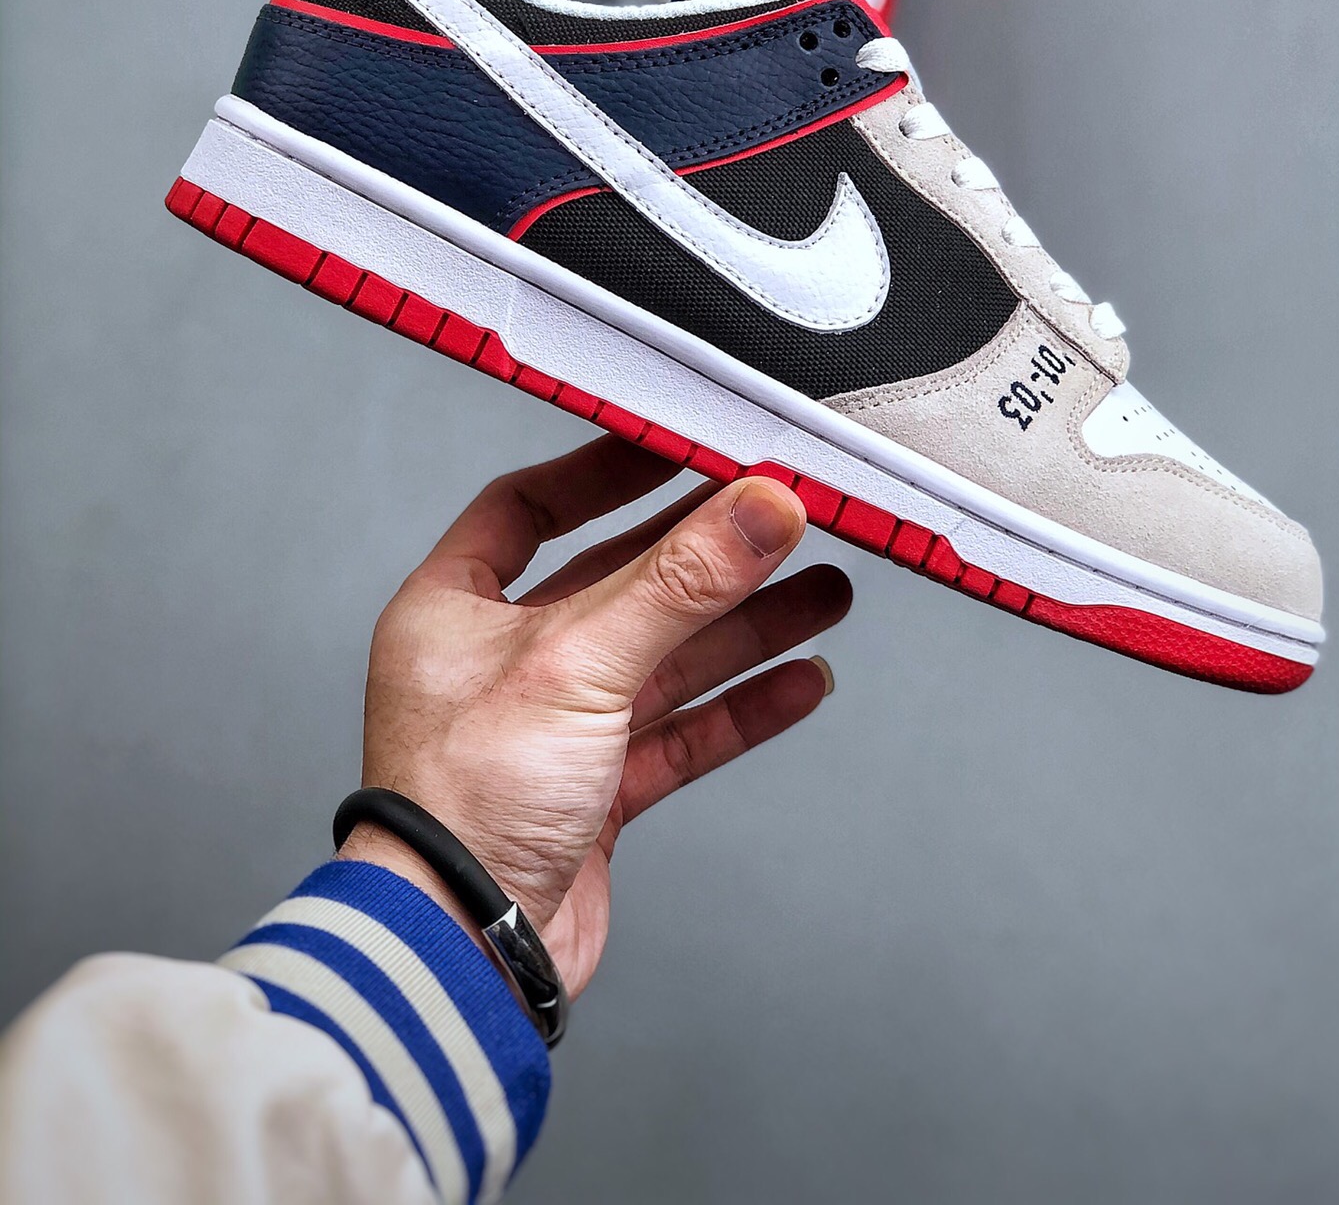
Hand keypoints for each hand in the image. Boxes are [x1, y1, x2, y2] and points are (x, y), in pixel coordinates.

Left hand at [340, 435, 849, 995]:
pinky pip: (679, 732)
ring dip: (743, 627)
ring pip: (662, 658)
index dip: (603, 473)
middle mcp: (498, 663)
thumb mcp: (579, 661)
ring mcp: (549, 730)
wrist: (459, 954)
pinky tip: (800, 681)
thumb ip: (681, 581)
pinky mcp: (593, 795)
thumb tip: (760, 506)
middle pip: (618, 582)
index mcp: (453, 610)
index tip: (676, 446)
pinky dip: (739, 707)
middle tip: (784, 521)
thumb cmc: (462, 806)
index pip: (528, 508)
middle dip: (707, 557)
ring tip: (824, 594)